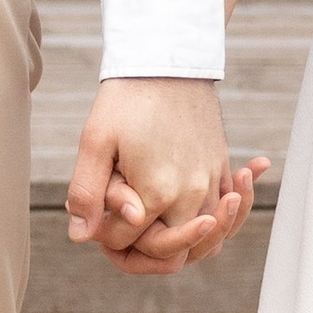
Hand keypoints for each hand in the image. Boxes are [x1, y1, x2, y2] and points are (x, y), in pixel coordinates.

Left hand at [66, 78, 265, 273]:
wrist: (168, 59)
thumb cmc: (127, 99)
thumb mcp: (95, 141)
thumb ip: (87, 193)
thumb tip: (80, 236)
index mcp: (157, 193)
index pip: (129, 242)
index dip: (106, 238)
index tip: (94, 220)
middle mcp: (192, 194)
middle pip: (174, 253)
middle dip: (145, 253)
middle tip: (120, 237)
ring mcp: (212, 182)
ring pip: (208, 240)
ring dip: (186, 245)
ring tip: (157, 236)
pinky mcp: (221, 167)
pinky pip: (231, 209)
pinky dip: (226, 218)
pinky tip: (205, 214)